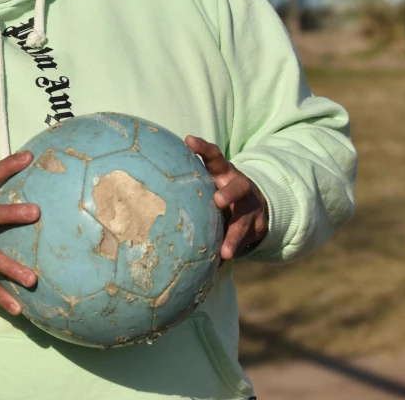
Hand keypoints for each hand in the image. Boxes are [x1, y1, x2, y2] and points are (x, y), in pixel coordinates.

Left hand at [185, 137, 268, 259]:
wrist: (254, 207)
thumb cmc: (217, 192)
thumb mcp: (207, 182)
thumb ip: (188, 181)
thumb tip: (147, 184)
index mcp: (223, 172)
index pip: (214, 155)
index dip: (202, 147)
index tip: (188, 140)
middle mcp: (239, 187)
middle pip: (237, 187)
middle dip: (228, 193)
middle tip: (218, 201)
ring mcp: (251, 208)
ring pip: (245, 220)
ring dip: (234, 235)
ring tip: (225, 252)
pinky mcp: (257, 226)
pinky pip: (246, 240)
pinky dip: (234, 250)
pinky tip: (221, 263)